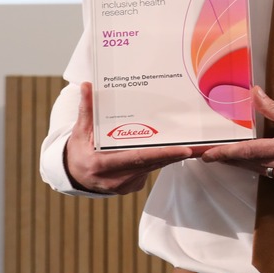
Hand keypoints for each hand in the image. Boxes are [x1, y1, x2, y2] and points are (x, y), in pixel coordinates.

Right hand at [64, 82, 200, 194]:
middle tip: (199, 145)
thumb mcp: (81, 130)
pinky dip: (161, 160)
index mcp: (103, 164)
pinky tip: (175, 150)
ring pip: (154, 167)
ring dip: (172, 156)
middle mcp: (115, 178)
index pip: (139, 158)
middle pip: (152, 164)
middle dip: (176, 154)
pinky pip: (151, 171)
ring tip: (194, 145)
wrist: (73, 175)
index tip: (184, 150)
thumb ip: (87, 109)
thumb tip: (87, 86)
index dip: (163, 154)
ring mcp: (125, 185)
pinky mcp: (132, 186)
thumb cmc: (79, 150)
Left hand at [199, 86, 273, 188]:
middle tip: (214, 155)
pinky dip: (269, 167)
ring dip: (249, 163)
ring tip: (234, 156)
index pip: (252, 151)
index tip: (209, 155)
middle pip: (253, 164)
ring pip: (264, 171)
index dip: (228, 153)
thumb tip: (254, 94)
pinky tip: (265, 160)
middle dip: (233, 159)